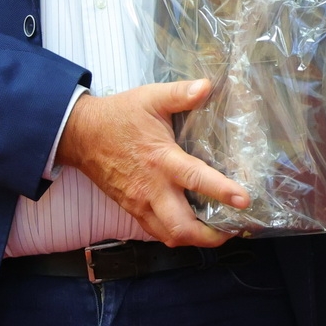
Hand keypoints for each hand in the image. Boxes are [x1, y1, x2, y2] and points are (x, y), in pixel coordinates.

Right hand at [55, 80, 246, 247]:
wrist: (81, 135)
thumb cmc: (119, 115)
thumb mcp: (150, 98)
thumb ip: (181, 93)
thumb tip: (208, 85)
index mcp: (161, 159)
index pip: (195, 179)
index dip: (222, 191)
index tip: (245, 200)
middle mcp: (151, 188)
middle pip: (181, 227)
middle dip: (210, 236)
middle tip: (234, 229)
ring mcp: (139, 203)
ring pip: (168, 236)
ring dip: (194, 240)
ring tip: (217, 233)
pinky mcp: (131, 209)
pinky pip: (155, 231)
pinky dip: (175, 234)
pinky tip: (190, 226)